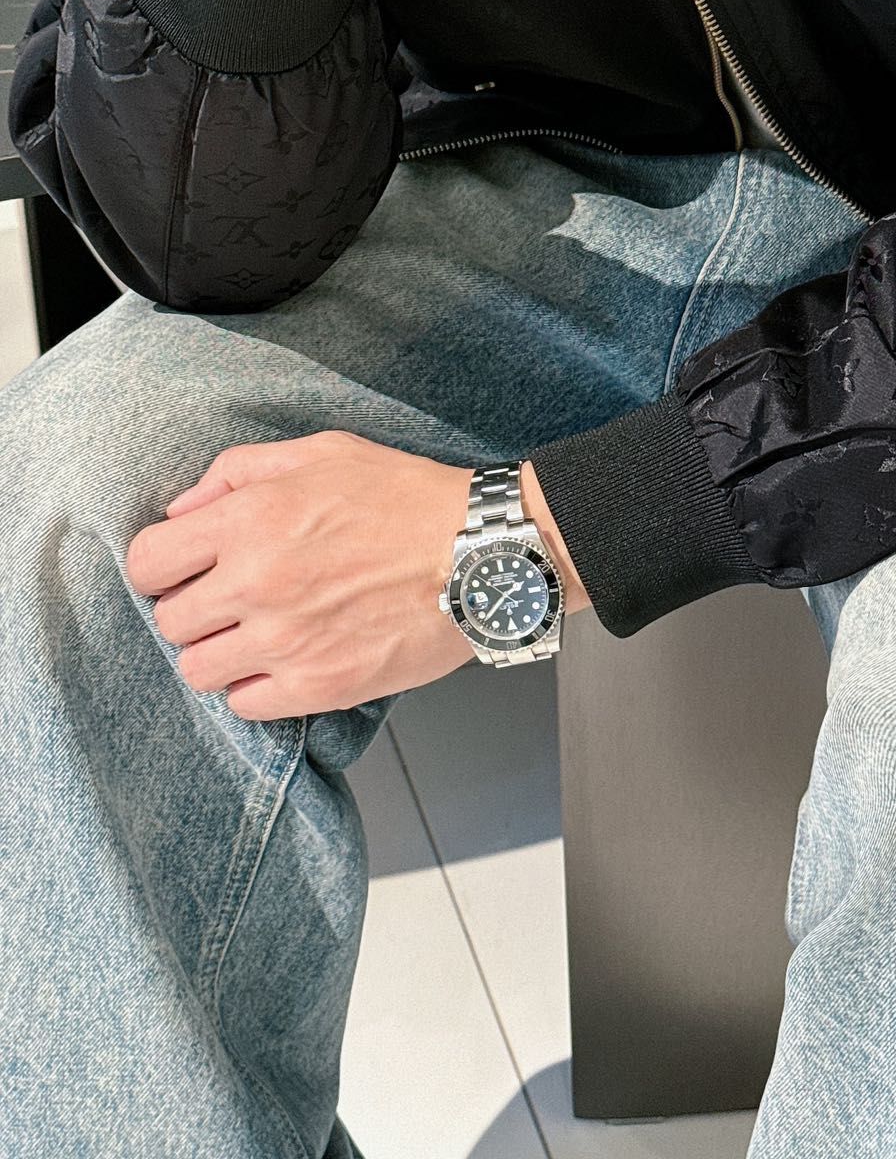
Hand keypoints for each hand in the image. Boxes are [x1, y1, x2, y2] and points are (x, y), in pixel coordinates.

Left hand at [123, 431, 584, 720]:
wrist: (483, 550)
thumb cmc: (409, 497)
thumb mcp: (323, 452)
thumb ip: (240, 471)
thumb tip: (185, 509)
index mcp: (252, 519)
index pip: (148, 561)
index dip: (162, 566)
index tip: (186, 570)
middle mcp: (259, 583)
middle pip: (170, 622)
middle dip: (196, 610)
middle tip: (234, 602)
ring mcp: (288, 640)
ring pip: (199, 671)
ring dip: (221, 655)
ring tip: (260, 636)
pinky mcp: (322, 684)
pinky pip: (246, 706)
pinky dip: (259, 688)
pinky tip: (290, 661)